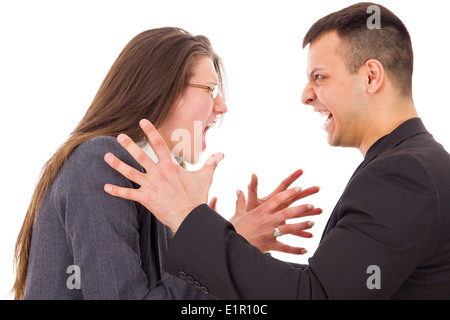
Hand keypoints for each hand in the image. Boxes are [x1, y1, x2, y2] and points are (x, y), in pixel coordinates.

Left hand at [103, 119, 223, 231]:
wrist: (190, 217)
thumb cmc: (197, 197)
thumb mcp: (205, 177)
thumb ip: (211, 163)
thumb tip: (222, 154)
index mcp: (171, 166)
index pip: (159, 144)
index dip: (150, 131)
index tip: (142, 121)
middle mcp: (158, 173)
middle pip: (140, 156)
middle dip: (128, 145)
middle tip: (119, 136)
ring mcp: (150, 186)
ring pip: (130, 173)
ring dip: (117, 164)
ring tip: (106, 156)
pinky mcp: (146, 199)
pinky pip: (128, 194)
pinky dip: (117, 191)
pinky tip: (105, 187)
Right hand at [230, 171, 321, 253]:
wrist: (229, 245)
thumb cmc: (233, 229)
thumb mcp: (237, 214)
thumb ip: (240, 201)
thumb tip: (239, 190)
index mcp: (259, 211)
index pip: (277, 199)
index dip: (289, 193)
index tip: (299, 188)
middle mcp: (265, 221)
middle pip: (286, 212)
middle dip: (300, 208)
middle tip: (312, 204)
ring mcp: (268, 233)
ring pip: (288, 229)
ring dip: (301, 225)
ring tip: (312, 222)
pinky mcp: (268, 245)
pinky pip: (284, 247)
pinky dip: (295, 249)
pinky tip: (304, 249)